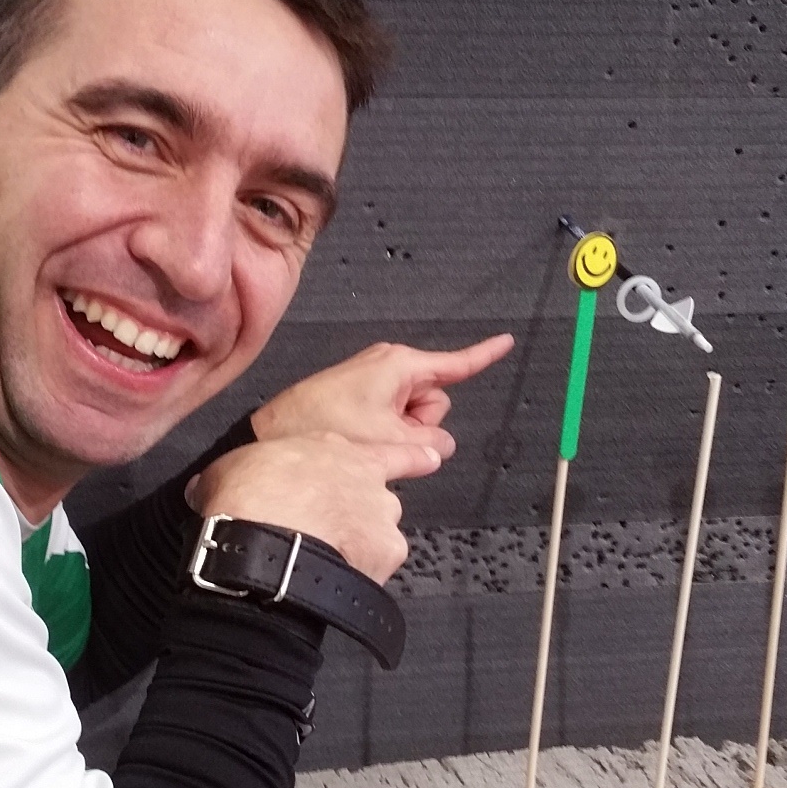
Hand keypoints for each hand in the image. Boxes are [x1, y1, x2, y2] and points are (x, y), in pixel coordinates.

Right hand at [189, 432, 444, 584]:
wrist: (265, 536)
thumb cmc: (248, 494)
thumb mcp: (232, 468)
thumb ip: (238, 473)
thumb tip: (204, 488)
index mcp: (339, 450)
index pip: (393, 450)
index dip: (413, 457)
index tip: (430, 459)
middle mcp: (371, 481)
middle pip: (380, 500)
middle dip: (361, 516)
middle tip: (324, 532)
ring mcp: (383, 519)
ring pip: (380, 536)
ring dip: (359, 547)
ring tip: (323, 560)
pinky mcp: (385, 556)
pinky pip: (376, 568)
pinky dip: (359, 575)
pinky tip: (333, 580)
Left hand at [251, 336, 512, 463]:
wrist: (280, 431)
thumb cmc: (325, 423)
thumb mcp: (389, 438)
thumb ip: (429, 442)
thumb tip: (438, 446)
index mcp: (401, 365)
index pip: (457, 363)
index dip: (485, 355)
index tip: (506, 341)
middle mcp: (391, 367)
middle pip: (435, 403)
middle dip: (421, 424)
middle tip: (388, 433)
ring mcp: (377, 382)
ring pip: (415, 416)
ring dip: (401, 432)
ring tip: (368, 435)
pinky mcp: (364, 396)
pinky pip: (393, 417)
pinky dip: (385, 431)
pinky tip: (362, 437)